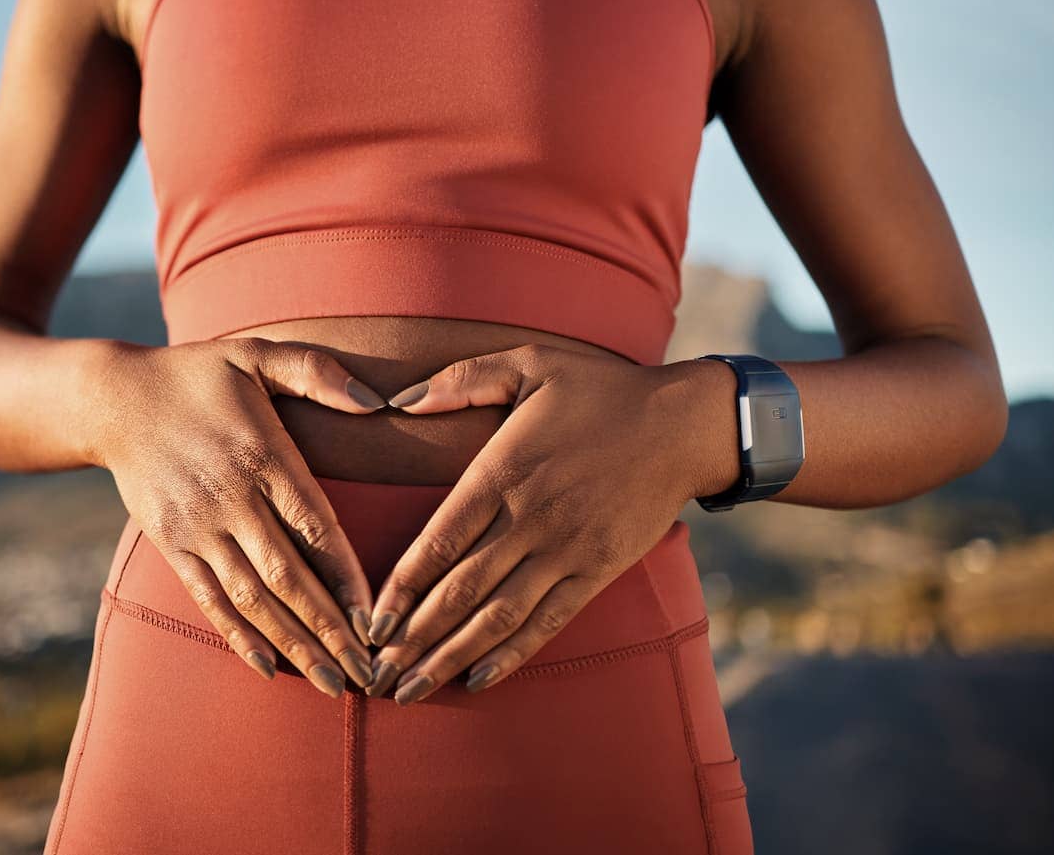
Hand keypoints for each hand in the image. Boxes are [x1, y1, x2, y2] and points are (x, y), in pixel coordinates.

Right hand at [95, 337, 387, 696]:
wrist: (112, 398)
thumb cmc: (197, 374)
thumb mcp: (256, 353)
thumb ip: (317, 372)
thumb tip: (376, 400)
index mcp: (262, 453)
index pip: (315, 526)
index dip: (347, 576)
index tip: (378, 619)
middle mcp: (230, 497)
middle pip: (288, 576)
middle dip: (330, 630)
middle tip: (370, 674)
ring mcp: (197, 526)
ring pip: (251, 597)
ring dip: (294, 645)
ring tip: (332, 685)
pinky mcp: (171, 543)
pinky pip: (208, 597)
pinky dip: (238, 636)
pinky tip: (269, 668)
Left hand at [361, 344, 737, 703]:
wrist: (683, 423)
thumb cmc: (600, 388)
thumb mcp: (527, 363)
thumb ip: (459, 380)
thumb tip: (398, 401)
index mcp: (503, 472)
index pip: (440, 541)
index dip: (402, 587)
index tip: (370, 621)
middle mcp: (529, 519)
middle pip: (460, 590)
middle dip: (413, 638)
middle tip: (375, 675)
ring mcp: (565, 550)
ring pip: (498, 616)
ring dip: (450, 657)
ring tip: (411, 691)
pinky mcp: (597, 570)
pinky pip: (549, 621)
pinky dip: (513, 654)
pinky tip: (478, 680)